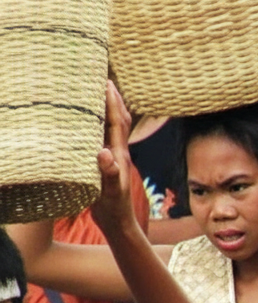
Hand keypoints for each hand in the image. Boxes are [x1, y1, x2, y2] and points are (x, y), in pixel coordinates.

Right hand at [93, 81, 134, 230]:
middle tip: (104, 79)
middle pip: (119, 120)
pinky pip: (105, 138)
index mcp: (120, 155)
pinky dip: (100, 125)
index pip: (117, 123)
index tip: (106, 83)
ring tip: (100, 93)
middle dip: (113, 100)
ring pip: (113, 128)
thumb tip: (105, 152)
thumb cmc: (114, 208)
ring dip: (109, 109)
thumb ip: (108, 173)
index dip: (112, 103)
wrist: (119, 222)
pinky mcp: (107, 163)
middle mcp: (119, 152)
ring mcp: (114, 157)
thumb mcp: (110, 191)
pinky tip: (92, 122)